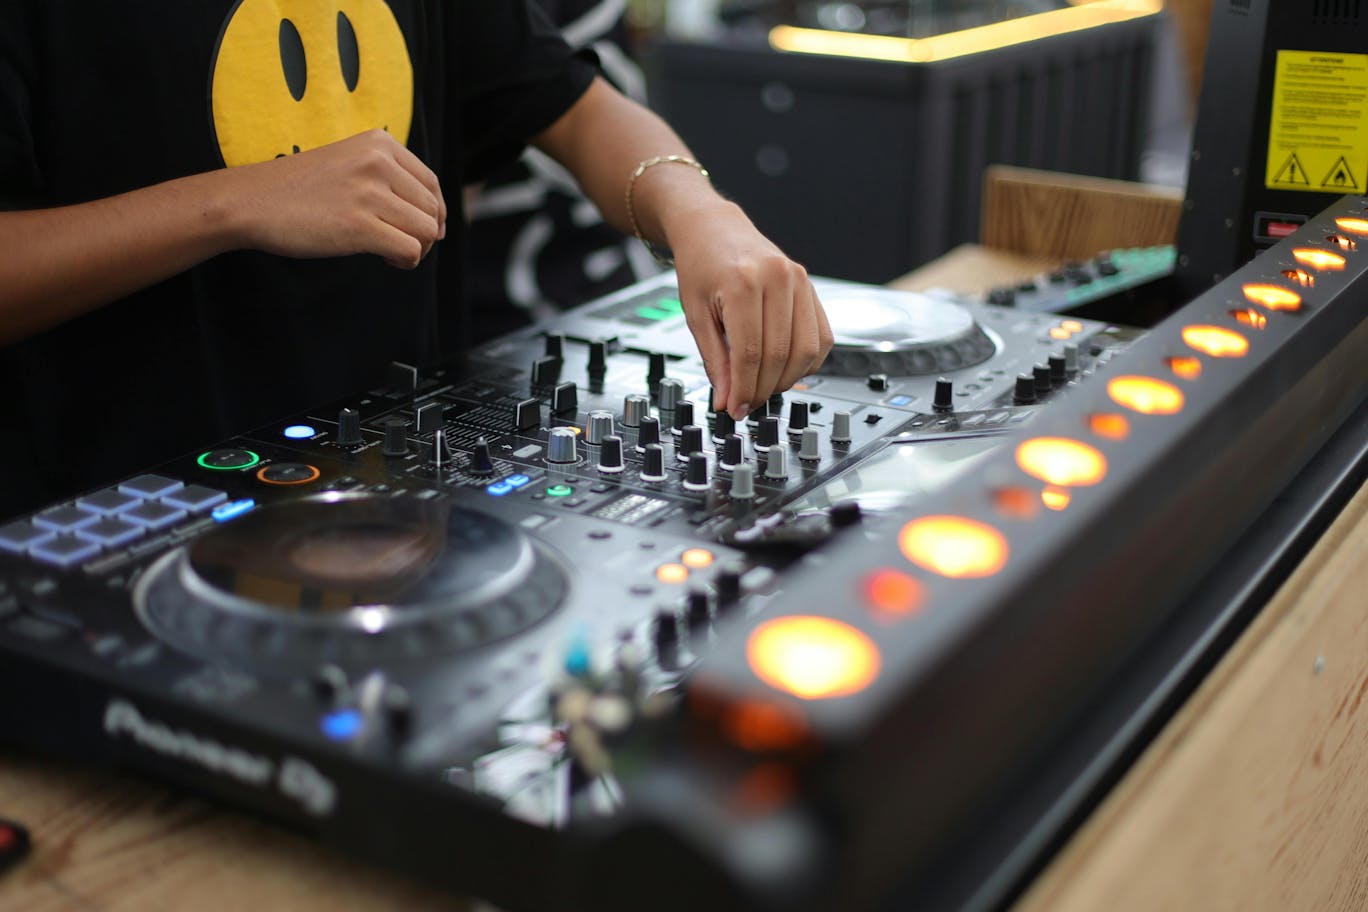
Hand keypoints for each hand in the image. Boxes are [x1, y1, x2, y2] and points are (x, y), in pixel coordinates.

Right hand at [227, 129, 446, 268]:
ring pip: (426, 231)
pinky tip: (384, 259)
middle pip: (431, 210)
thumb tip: (436, 220)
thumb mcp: (349, 163)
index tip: (418, 230)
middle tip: (397, 245)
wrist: (250, 202)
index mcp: (379, 142)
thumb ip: (388, 178)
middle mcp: (378, 162)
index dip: (433, 214)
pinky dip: (405, 261)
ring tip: (390, 252)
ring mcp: (369, 192)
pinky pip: (410, 250)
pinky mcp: (359, 225)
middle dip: (424, 235)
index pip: (430, 183)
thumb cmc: (299, 190)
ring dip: (416, 250)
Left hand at [669, 203, 832, 419]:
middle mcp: (778, 278)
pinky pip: (821, 337)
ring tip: (763, 388)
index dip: (744, 388)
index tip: (735, 408)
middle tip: (746, 404)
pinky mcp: (812, 288)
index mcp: (743, 281)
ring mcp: (801, 281)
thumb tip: (728, 400)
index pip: (751, 352)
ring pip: (806, 350)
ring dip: (786, 380)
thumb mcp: (695, 315)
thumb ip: (714, 360)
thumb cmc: (701, 266)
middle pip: (780, 354)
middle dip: (763, 389)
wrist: (714, 229)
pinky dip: (806, 362)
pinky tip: (784, 369)